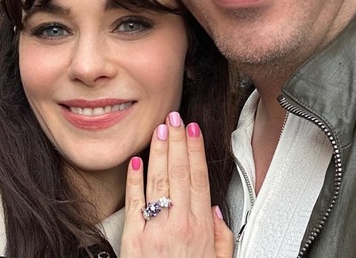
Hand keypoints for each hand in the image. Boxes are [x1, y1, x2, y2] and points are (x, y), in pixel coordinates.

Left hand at [120, 112, 233, 257]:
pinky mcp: (134, 237)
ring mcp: (156, 229)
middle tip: (174, 117)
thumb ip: (222, 237)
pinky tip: (136, 161)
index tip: (193, 130)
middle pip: (180, 172)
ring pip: (159, 181)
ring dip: (159, 152)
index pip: (199, 178)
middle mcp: (180, 223)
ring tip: (159, 129)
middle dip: (177, 141)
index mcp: (202, 227)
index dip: (196, 150)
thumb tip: (216, 212)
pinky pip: (134, 202)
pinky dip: (135, 180)